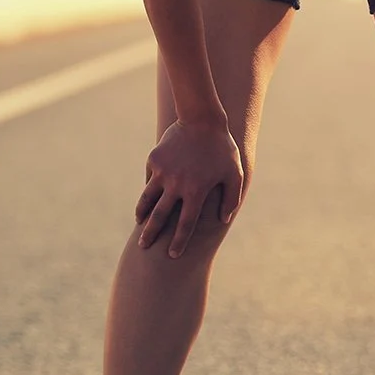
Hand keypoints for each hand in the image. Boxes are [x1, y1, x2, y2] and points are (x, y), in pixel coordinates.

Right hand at [134, 118, 243, 257]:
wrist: (202, 119)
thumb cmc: (223, 149)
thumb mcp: (235, 173)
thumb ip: (231, 198)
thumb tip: (224, 220)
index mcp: (197, 192)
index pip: (185, 224)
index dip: (179, 242)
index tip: (173, 255)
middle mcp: (177, 185)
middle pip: (160, 217)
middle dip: (151, 234)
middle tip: (144, 247)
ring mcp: (163, 172)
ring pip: (147, 199)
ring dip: (142, 214)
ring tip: (139, 223)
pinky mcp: (154, 160)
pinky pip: (150, 179)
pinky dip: (149, 188)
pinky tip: (149, 195)